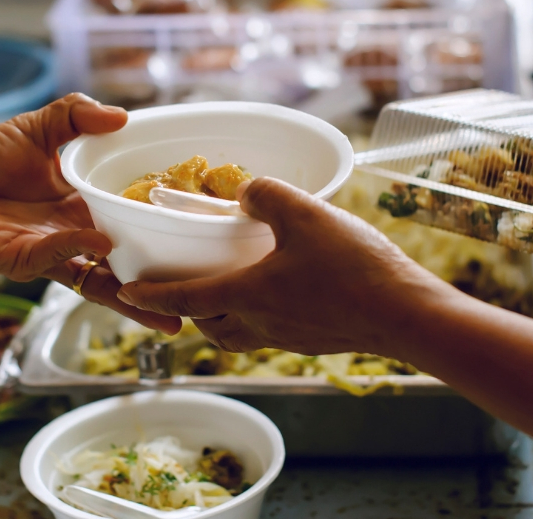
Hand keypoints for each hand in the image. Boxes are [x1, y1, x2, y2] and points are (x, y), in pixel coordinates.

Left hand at [0, 93, 179, 332]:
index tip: (203, 234)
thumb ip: (77, 116)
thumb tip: (122, 115)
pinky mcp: (25, 262)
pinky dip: (82, 250)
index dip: (163, 229)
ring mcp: (53, 254)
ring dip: (135, 297)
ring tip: (170, 310)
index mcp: (84, 207)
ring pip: (104, 282)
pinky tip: (105, 245)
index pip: (133, 223)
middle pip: (129, 266)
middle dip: (162, 285)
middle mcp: (76, 236)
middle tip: (202, 293)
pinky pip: (61, 260)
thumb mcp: (40, 127)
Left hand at [117, 178, 460, 353]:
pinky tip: (279, 289)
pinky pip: (270, 331)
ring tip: (227, 288)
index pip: (183, 299)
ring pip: (238, 333)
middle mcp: (260, 324)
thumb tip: (245, 192)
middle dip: (187, 309)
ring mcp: (288, 337)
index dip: (151, 295)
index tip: (126, 292)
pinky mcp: (313, 340)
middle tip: (181, 285)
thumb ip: (266, 194)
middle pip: (207, 325)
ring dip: (222, 316)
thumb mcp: (305, 213)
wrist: (406, 314)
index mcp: (246, 295)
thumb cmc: (353, 267)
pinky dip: (258, 314)